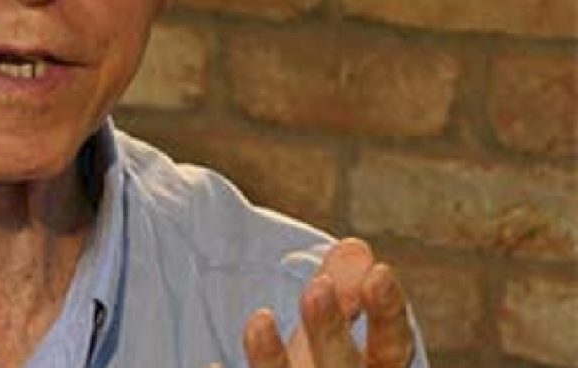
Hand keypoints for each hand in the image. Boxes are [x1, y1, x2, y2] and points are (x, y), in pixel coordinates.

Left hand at [243, 238, 415, 367]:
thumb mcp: (332, 340)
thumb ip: (343, 296)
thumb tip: (355, 248)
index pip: (392, 348)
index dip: (388, 313)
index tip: (379, 272)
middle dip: (331, 332)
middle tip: (316, 288)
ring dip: (274, 360)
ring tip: (259, 319)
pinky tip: (211, 365)